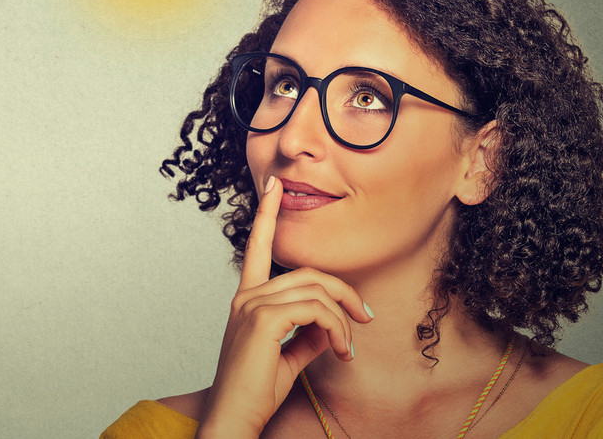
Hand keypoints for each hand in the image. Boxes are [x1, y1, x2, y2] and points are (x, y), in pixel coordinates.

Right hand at [195, 177, 374, 437]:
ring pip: (315, 290)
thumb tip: (332, 324)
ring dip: (343, 317)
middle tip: (366, 318)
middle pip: (308, 273)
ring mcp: (252, 306)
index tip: (273, 185)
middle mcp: (247, 297)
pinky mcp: (263, 321)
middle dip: (344, 291)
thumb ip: (309, 333)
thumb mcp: (289, 355)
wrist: (236, 417)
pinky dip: (336, 328)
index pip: (257, 247)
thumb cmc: (257, 391)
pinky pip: (314, 310)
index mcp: (247, 299)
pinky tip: (340, 349)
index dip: (266, 214)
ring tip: (349, 346)